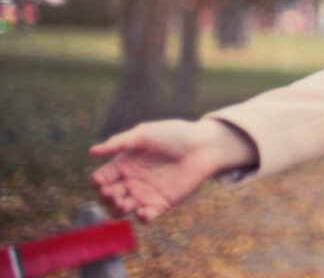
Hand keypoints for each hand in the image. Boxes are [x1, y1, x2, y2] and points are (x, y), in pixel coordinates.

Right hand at [90, 119, 255, 221]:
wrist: (203, 145)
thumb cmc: (174, 135)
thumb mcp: (144, 134)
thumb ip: (120, 142)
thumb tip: (92, 152)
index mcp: (124, 163)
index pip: (101, 178)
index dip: (98, 182)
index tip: (102, 181)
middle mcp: (131, 180)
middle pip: (107, 197)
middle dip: (105, 198)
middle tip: (113, 193)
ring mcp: (146, 193)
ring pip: (122, 210)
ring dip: (117, 211)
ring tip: (124, 203)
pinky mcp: (161, 203)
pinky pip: (146, 217)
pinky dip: (142, 218)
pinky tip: (143, 211)